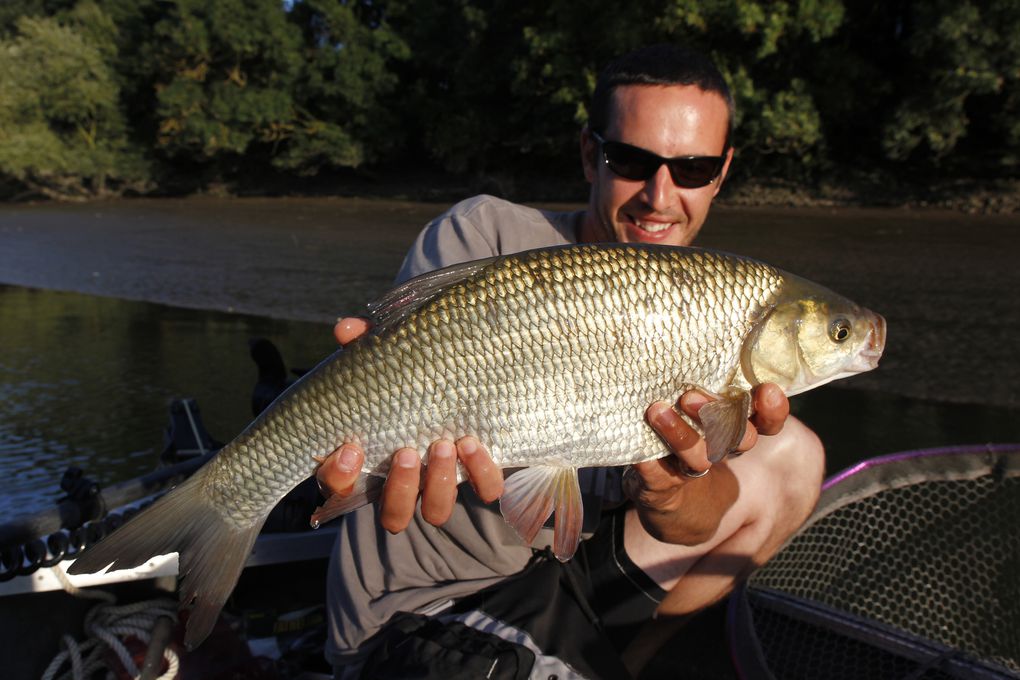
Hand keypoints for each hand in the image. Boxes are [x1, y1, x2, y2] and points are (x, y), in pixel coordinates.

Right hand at [316, 317, 503, 532]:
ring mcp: (442, 484)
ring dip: (438, 483)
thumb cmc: (409, 382)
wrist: (468, 385)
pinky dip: (482, 472)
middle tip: (407, 451)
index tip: (350, 448)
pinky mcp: (480, 475)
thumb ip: (365, 348)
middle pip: (393, 513)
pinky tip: (475, 443)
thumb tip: (346, 327)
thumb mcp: (385, 364)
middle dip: (400, 486)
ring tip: (446, 444)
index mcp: (368, 463)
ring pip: (435, 511)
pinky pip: (486, 490)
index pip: (338, 487)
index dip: (339, 476)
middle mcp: (403, 485)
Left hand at [625, 384, 789, 543]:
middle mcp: (719, 451)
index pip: (765, 422)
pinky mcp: (663, 487)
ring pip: (698, 457)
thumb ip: (708, 385)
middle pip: (737, 438)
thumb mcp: (701, 408)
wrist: (669, 500)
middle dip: (719, 416)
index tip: (768, 390)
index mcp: (735, 430)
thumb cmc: (682, 434)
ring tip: (657, 411)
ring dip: (680, 435)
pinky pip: (658, 475)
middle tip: (689, 396)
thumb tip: (698, 342)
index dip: (771, 410)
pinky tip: (640, 449)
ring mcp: (691, 471)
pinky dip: (649, 463)